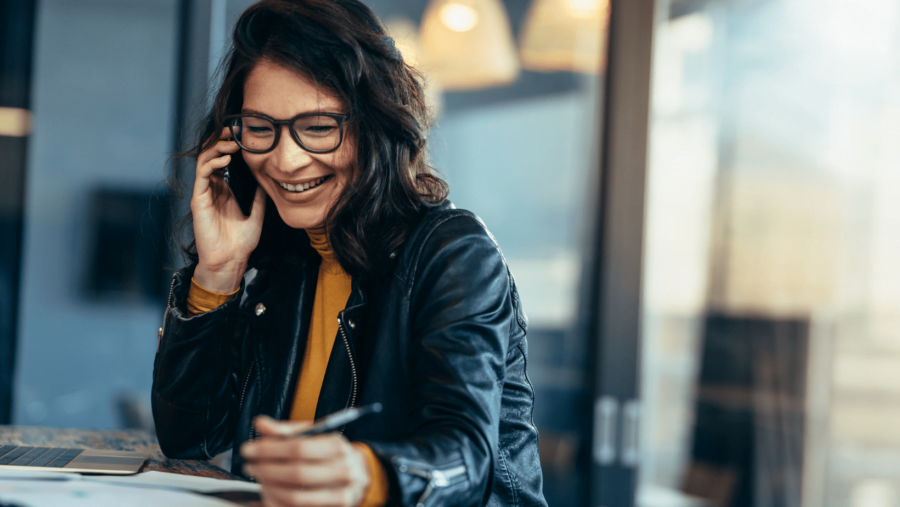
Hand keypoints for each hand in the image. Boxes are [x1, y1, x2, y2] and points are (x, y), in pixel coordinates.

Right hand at [191, 127, 266, 291]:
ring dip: (217, 148)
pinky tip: (225, 160)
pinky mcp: (198, 200)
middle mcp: (212, 189)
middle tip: (235, 129)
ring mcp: (204, 193)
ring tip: (232, 142)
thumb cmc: (241, 243)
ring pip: (204, 161)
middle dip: (221, 141)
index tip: (243, 134)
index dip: (230, 146)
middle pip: (212, 156)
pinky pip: (201, 175)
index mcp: (224, 191)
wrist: (230, 261)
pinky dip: (212, 164)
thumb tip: (266, 182)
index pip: (223, 161)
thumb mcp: (256, 215)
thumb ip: (258, 198)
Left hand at [241, 416, 371, 506]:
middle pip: (296, 474)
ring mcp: (340, 494)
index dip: (269, 450)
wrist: (357, 474)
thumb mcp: (312, 435)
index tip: (248, 449)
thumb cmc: (328, 452)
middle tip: (249, 466)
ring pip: (295, 497)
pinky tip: (267, 495)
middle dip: (266, 470)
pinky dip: (276, 503)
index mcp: (336, 446)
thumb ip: (284, 431)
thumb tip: (259, 423)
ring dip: (269, 488)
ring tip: (258, 479)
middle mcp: (343, 470)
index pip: (298, 448)